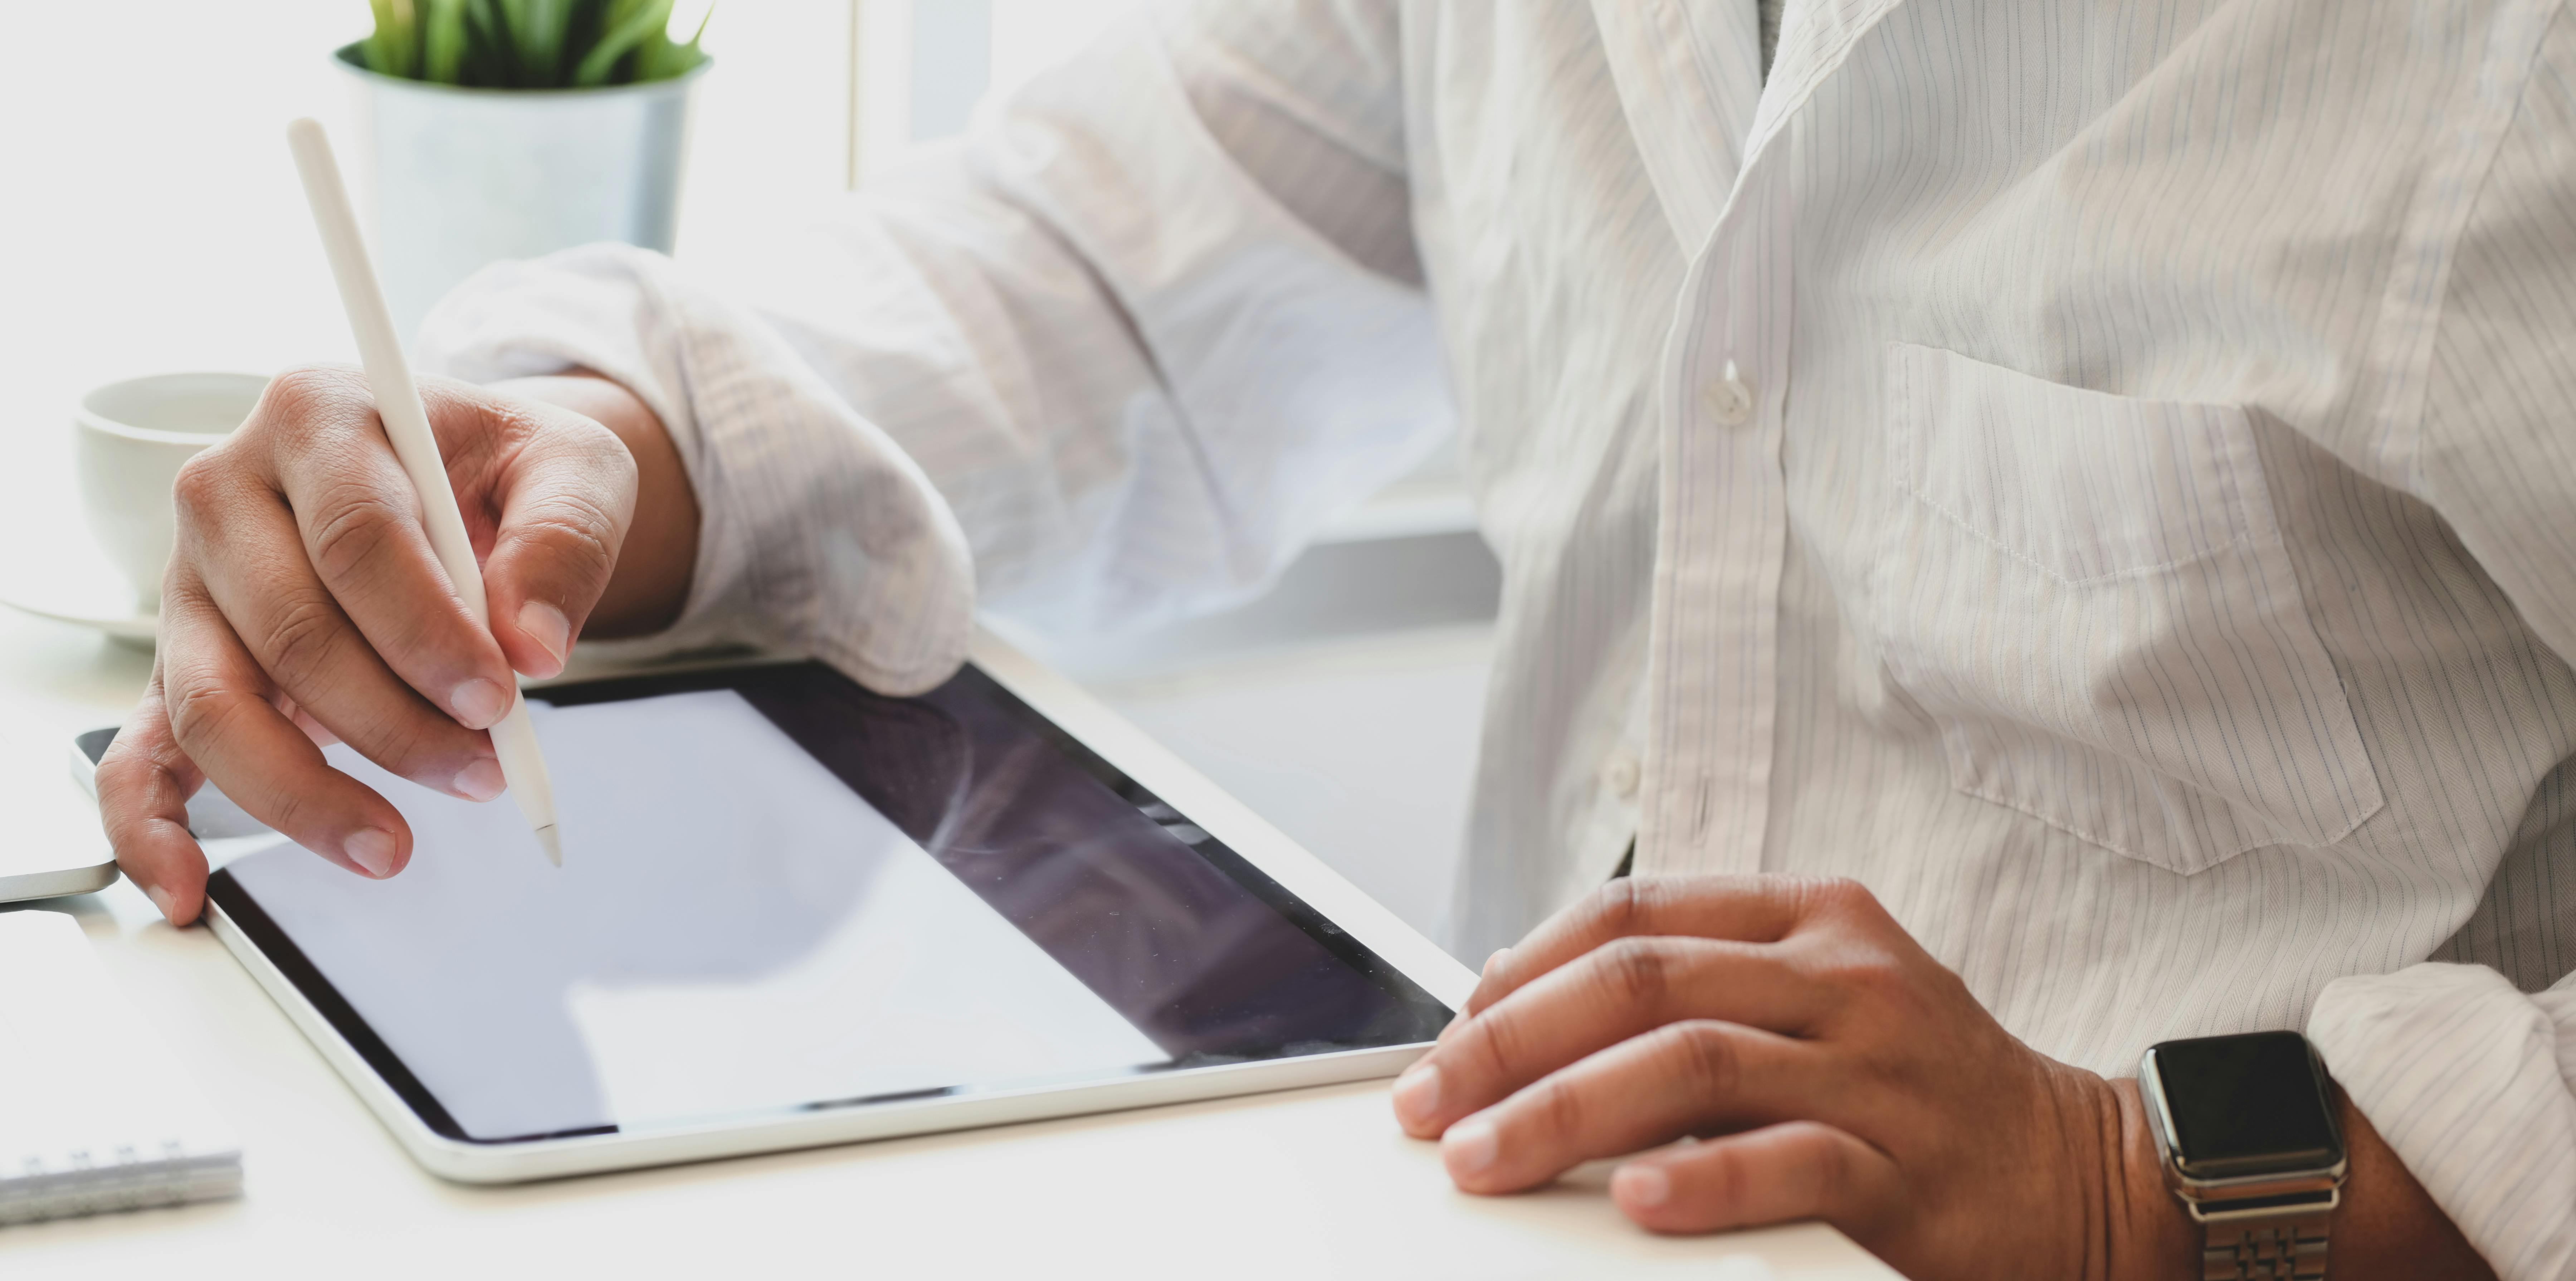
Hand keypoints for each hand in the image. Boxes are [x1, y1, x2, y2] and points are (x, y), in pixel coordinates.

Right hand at [97, 366, 695, 923]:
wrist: (462, 477)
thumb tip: (533, 641)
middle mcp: (228, 492)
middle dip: (392, 722)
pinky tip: (189, 887)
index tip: (497, 697)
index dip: (428, 633)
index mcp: (316, 415)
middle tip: (482, 768)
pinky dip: (152, 826)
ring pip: (217, 704)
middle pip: (292, 632)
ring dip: (307, 789)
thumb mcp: (573, 468)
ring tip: (394, 842)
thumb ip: (564, 541)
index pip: (357, 539)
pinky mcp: (182, 662)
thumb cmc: (505, 469)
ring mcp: (191, 583)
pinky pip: (142, 751)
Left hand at [1389, 875, 2181, 1279]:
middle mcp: (1844, 977)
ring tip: (1484, 1157)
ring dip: (1564, 1113)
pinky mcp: (1912, 1170)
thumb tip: (1525, 1012)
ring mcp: (1881, 1071)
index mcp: (1811, 919)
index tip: (1452, 1031)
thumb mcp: (1817, 1007)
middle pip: (1641, 982)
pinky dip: (1701, 1183)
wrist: (2088, 1177)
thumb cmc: (1920, 1092)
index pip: (1634, 915)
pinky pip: (1792, 1163)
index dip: (1524, 968)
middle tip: (1432, 1103)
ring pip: (1692, 1064)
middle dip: (1512, 1043)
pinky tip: (1634, 1204)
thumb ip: (1699, 994)